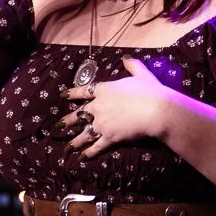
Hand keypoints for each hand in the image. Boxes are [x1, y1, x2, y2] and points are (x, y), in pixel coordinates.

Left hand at [57, 56, 178, 157]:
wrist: (156, 110)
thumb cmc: (150, 91)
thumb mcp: (142, 74)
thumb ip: (132, 65)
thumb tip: (126, 58)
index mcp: (104, 90)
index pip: (84, 91)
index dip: (73, 93)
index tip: (63, 95)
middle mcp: (98, 107)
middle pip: (80, 114)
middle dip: (69, 121)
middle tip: (59, 125)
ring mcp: (102, 123)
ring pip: (85, 133)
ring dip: (75, 141)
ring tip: (66, 148)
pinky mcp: (110, 137)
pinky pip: (96, 147)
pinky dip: (89, 153)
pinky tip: (82, 158)